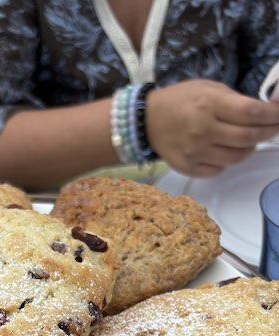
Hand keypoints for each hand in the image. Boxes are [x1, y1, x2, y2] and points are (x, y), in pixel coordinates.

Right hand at [146, 79, 278, 176]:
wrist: (146, 121)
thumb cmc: (180, 101)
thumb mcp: (208, 88)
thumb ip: (234, 100)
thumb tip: (263, 111)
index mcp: (209, 105)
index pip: (250, 113)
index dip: (272, 115)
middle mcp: (203, 130)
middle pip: (248, 138)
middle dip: (268, 133)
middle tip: (274, 129)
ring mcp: (195, 152)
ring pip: (236, 157)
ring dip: (249, 148)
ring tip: (248, 140)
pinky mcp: (189, 167)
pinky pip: (219, 169)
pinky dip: (227, 161)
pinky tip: (224, 151)